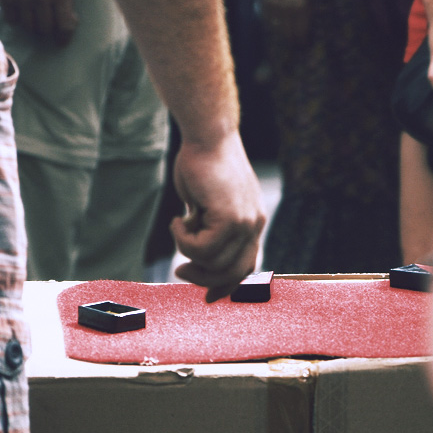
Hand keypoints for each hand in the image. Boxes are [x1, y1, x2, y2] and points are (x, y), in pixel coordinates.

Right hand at [0, 0, 77, 46]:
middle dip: (46, 29)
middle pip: (44, 30)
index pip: (64, 26)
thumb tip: (67, 28)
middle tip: (45, 24)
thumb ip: (65, 4)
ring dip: (32, 24)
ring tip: (33, 16)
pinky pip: (12, 19)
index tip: (61, 41)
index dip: (63, 37)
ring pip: (28, 26)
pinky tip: (21, 10)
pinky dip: (17, 18)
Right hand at [171, 132, 265, 301]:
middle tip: (180, 270)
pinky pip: (202, 248)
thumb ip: (210, 228)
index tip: (206, 296)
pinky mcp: (231, 217)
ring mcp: (246, 222)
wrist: (207, 136)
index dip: (225, 285)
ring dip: (187, 250)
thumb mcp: (209, 204)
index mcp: (252, 223)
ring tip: (179, 226)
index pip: (246, 266)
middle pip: (233, 272)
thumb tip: (197, 256)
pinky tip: (178, 219)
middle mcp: (254, 225)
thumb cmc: (203, 164)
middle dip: (204, 278)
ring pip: (213, 261)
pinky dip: (183, 239)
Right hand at [261, 0, 311, 46]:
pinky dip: (274, 22)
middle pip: (289, 35)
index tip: (302, 46)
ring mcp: (276, 7)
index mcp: (302, 8)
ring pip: (278, 29)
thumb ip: (309, 15)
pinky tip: (279, 19)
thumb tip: (307, 34)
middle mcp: (288, 9)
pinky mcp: (267, 4)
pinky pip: (270, 20)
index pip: (301, 33)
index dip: (302, 42)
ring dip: (283, 33)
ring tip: (287, 33)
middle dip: (292, 41)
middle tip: (294, 44)